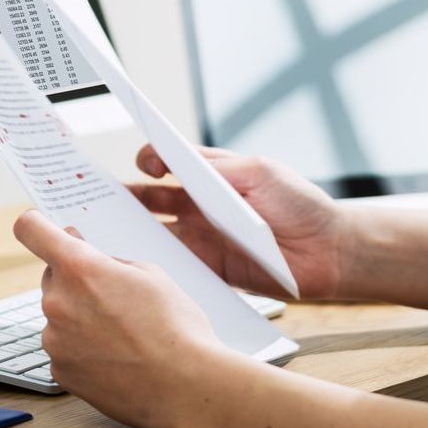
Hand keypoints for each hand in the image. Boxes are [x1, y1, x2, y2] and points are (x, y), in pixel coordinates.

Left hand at [13, 208, 229, 427]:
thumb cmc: (176, 328)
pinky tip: (116, 357)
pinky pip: (65, 348)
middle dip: (76, 280)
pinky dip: (83, 349)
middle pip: (52, 277)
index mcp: (79, 268)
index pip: (30, 229)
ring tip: (123, 333)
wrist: (186, 387)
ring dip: (81, 317)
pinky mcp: (60, 372)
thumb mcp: (150, 274)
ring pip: (59, 316)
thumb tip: (93, 260)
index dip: (36, 225)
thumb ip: (110, 262)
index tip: (43, 228)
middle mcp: (57, 302)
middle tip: (113, 294)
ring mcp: (55, 341)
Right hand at [126, 144, 350, 300]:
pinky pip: (175, 266)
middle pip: (153, 198)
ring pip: (157, 233)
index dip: (151, 159)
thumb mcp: (261, 172)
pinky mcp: (210, 269)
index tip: (143, 163)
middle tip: (98, 197)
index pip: (171, 161)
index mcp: (214, 176)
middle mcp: (202, 206)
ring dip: (132, 231)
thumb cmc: (300, 204)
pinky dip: (154, 265)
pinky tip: (136, 265)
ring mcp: (203, 238)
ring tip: (106, 232)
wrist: (329, 252)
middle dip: (125, 196)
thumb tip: (179, 164)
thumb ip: (219, 169)